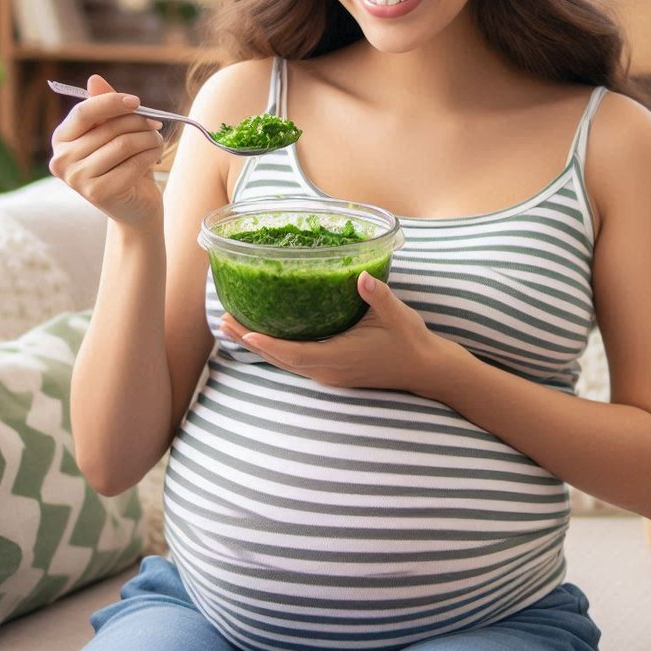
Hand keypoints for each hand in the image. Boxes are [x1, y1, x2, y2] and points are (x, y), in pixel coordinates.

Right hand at [49, 74, 165, 225]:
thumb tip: (94, 79)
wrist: (134, 207)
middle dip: (139, 122)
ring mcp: (77, 179)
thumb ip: (104, 107)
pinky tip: (156, 156)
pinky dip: (151, 155)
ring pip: (123, 144)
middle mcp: (62, 160)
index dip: (112, 102)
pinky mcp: (97, 193)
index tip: (137, 102)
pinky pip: (133, 163)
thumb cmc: (123, 164)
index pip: (84, 112)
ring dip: (149, 139)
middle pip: (109, 128)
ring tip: (157, 141)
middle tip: (156, 125)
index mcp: (61, 139)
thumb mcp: (113, 133)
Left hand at [219, 272, 468, 396]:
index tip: (246, 331)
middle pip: (280, 360)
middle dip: (251, 341)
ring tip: (232, 327)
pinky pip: (295, 363)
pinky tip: (262, 335)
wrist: (425, 369)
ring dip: (259, 346)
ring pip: (285, 363)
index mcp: (340, 358)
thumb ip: (379, 296)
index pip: (296, 354)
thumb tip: (362, 275)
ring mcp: (328, 375)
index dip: (270, 344)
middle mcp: (329, 371)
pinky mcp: (330, 373)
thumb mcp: (397, 315)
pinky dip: (275, 350)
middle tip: (225, 321)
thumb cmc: (411, 341)